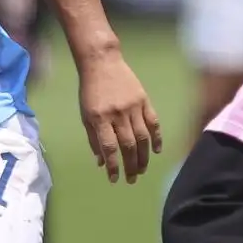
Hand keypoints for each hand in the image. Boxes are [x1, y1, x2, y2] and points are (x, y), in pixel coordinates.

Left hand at [78, 51, 161, 183]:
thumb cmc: (90, 91)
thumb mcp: (85, 115)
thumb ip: (93, 139)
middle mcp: (117, 114)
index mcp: (100, 118)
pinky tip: (156, 151)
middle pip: (128, 145)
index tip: (114, 179)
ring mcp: (133, 107)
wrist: (102, 63)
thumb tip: (102, 162)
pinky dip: (157, 138)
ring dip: (143, 157)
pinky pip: (153, 122)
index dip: (113, 166)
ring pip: (142, 137)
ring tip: (142, 170)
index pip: (109, 147)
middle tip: (131, 179)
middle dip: (131, 165)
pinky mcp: (144, 100)